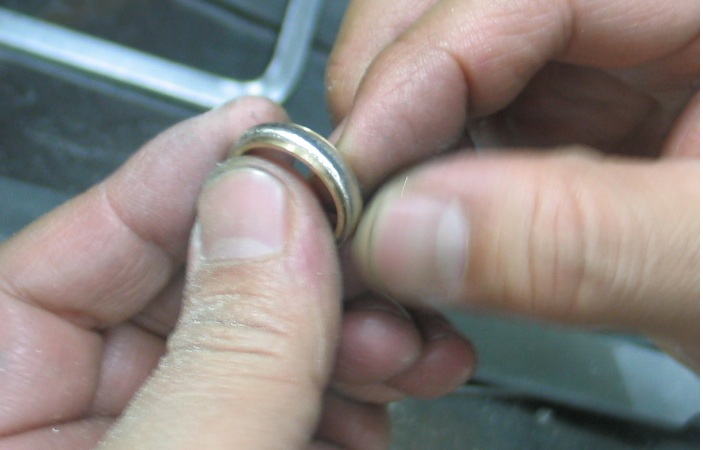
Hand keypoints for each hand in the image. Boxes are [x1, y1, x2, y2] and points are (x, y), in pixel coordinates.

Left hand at [0, 98, 432, 448]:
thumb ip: (226, 347)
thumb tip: (267, 201)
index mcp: (1, 426)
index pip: (57, 265)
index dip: (165, 185)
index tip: (257, 135)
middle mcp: (81, 435)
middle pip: (185, 299)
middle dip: (291, 269)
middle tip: (358, 243)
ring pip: (257, 349)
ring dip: (347, 331)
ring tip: (400, 336)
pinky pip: (292, 404)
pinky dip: (357, 390)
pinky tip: (397, 382)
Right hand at [327, 0, 698, 366]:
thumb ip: (576, 244)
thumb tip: (410, 234)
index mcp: (701, 0)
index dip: (414, 75)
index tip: (354, 173)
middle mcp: (646, 15)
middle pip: (458, 16)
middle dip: (391, 106)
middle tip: (361, 196)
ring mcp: (605, 64)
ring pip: (453, 78)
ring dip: (404, 154)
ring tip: (394, 229)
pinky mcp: (577, 120)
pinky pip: (474, 129)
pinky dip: (434, 184)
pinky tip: (437, 234)